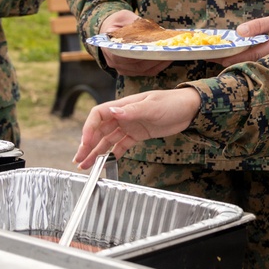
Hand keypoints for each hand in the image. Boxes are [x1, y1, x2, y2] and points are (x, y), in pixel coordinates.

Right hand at [73, 88, 201, 167]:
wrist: (190, 108)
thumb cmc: (172, 102)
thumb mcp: (153, 106)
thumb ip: (132, 111)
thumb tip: (113, 111)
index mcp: (124, 105)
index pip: (99, 115)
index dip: (89, 129)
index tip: (86, 143)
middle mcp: (123, 115)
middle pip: (99, 130)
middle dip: (88, 145)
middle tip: (79, 160)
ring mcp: (130, 126)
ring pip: (107, 140)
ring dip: (96, 152)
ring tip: (85, 166)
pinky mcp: (137, 135)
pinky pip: (120, 145)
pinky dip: (111, 154)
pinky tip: (104, 163)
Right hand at [99, 10, 170, 76]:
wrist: (110, 28)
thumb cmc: (117, 22)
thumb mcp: (125, 17)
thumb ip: (136, 24)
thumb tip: (156, 31)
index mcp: (109, 48)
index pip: (124, 56)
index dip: (141, 54)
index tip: (155, 49)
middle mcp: (114, 62)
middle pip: (136, 65)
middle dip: (154, 59)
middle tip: (168, 52)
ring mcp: (122, 68)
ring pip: (142, 70)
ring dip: (157, 64)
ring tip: (170, 55)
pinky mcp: (130, 70)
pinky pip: (145, 72)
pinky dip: (157, 67)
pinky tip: (166, 59)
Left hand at [207, 9, 268, 66]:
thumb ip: (260, 25)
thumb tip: (239, 31)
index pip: (244, 56)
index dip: (227, 56)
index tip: (212, 55)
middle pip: (244, 62)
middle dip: (228, 58)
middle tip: (210, 55)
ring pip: (250, 61)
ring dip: (236, 57)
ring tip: (219, 52)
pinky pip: (257, 59)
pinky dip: (245, 54)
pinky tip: (237, 49)